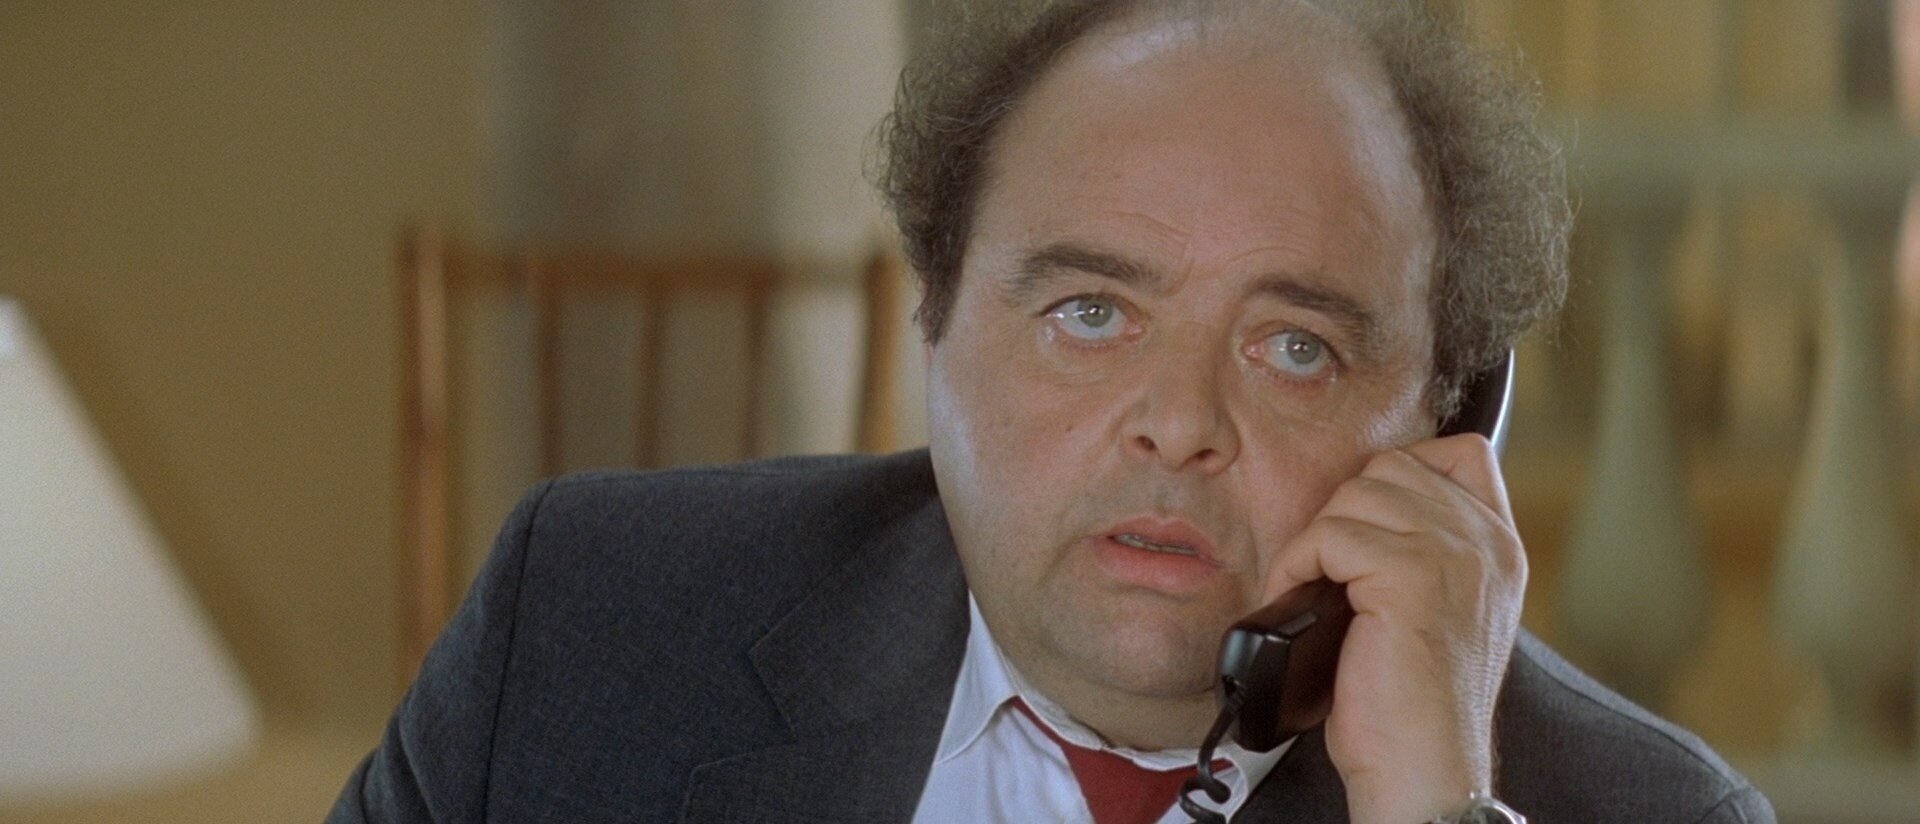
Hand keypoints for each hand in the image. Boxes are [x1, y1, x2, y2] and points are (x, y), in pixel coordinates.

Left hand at [1264, 434, 1525, 823]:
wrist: (1422, 766)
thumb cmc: (1415, 702)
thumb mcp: (1444, 611)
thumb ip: (1431, 551)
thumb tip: (1365, 506)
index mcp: (1501, 547)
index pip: (1461, 453)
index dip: (1402, 473)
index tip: (1369, 526)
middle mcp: (1486, 542)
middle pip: (1392, 468)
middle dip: (1346, 512)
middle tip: (1328, 567)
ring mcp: (1451, 553)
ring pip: (1355, 496)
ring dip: (1316, 540)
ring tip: (1311, 586)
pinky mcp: (1407, 574)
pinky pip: (1327, 535)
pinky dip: (1296, 564)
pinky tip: (1298, 598)